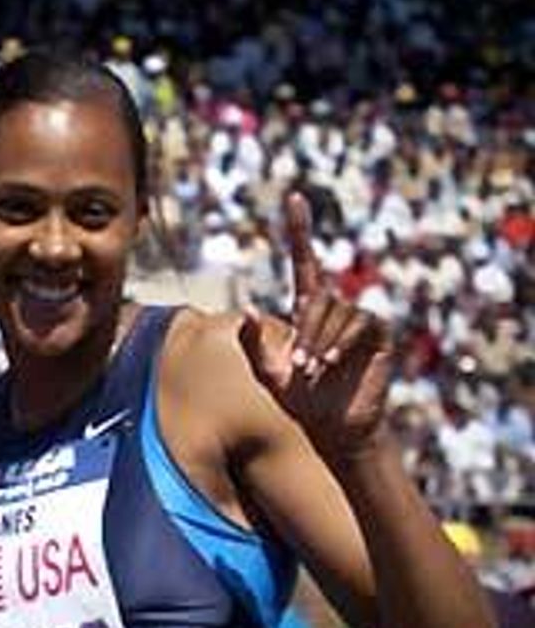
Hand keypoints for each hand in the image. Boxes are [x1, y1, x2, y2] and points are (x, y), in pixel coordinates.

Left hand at [237, 192, 393, 458]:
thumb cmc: (296, 400)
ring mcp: (358, 319)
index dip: (299, 231)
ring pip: (337, 312)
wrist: (329, 429)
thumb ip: (253, 342)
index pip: (304, 261)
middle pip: (316, 297)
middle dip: (304, 330)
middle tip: (298, 366)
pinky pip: (360, 323)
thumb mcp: (266, 371)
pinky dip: (341, 342)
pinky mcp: (378, 335)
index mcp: (306, 309)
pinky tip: (330, 364)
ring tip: (312, 371)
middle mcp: (333, 308)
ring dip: (320, 342)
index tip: (294, 198)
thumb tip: (248, 310)